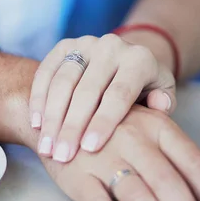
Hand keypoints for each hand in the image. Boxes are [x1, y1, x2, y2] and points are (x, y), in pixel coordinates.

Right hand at [30, 34, 175, 163]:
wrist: (126, 62)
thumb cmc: (145, 90)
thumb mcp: (162, 95)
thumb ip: (163, 104)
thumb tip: (158, 106)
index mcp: (139, 59)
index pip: (119, 93)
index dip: (104, 121)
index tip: (90, 148)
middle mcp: (111, 46)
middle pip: (87, 90)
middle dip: (72, 126)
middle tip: (62, 156)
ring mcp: (85, 44)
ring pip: (63, 82)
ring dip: (52, 117)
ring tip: (46, 148)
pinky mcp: (64, 46)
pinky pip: (46, 72)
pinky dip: (38, 99)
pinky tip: (36, 124)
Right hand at [41, 105, 199, 200]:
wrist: (57, 116)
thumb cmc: (112, 129)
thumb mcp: (155, 135)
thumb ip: (193, 162)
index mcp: (157, 127)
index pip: (193, 163)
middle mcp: (133, 139)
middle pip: (167, 182)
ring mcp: (102, 156)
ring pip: (136, 194)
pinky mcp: (75, 174)